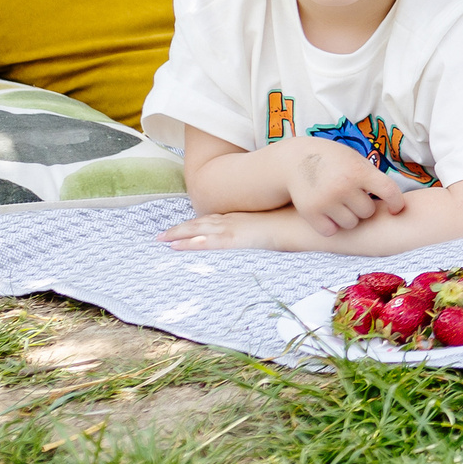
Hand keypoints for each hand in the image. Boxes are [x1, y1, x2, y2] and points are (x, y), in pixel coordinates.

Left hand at [162, 210, 285, 250]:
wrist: (303, 221)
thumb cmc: (294, 222)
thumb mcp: (276, 224)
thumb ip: (265, 227)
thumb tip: (264, 232)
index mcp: (241, 217)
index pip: (211, 220)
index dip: (194, 224)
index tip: (180, 228)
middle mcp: (233, 219)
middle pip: (200, 224)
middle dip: (179, 229)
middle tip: (159, 236)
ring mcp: (234, 227)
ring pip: (199, 231)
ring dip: (179, 235)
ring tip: (161, 241)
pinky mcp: (237, 238)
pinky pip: (210, 242)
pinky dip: (193, 243)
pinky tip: (179, 246)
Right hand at [283, 140, 408, 236]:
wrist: (295, 160)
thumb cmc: (334, 161)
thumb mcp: (355, 160)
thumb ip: (373, 177)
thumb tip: (395, 201)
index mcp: (359, 171)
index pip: (389, 191)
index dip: (396, 203)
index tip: (395, 209)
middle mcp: (343, 186)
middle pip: (368, 212)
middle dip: (363, 207)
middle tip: (353, 198)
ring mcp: (326, 200)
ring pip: (351, 224)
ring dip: (348, 218)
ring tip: (340, 204)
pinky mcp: (310, 212)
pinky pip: (330, 231)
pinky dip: (331, 226)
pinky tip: (327, 214)